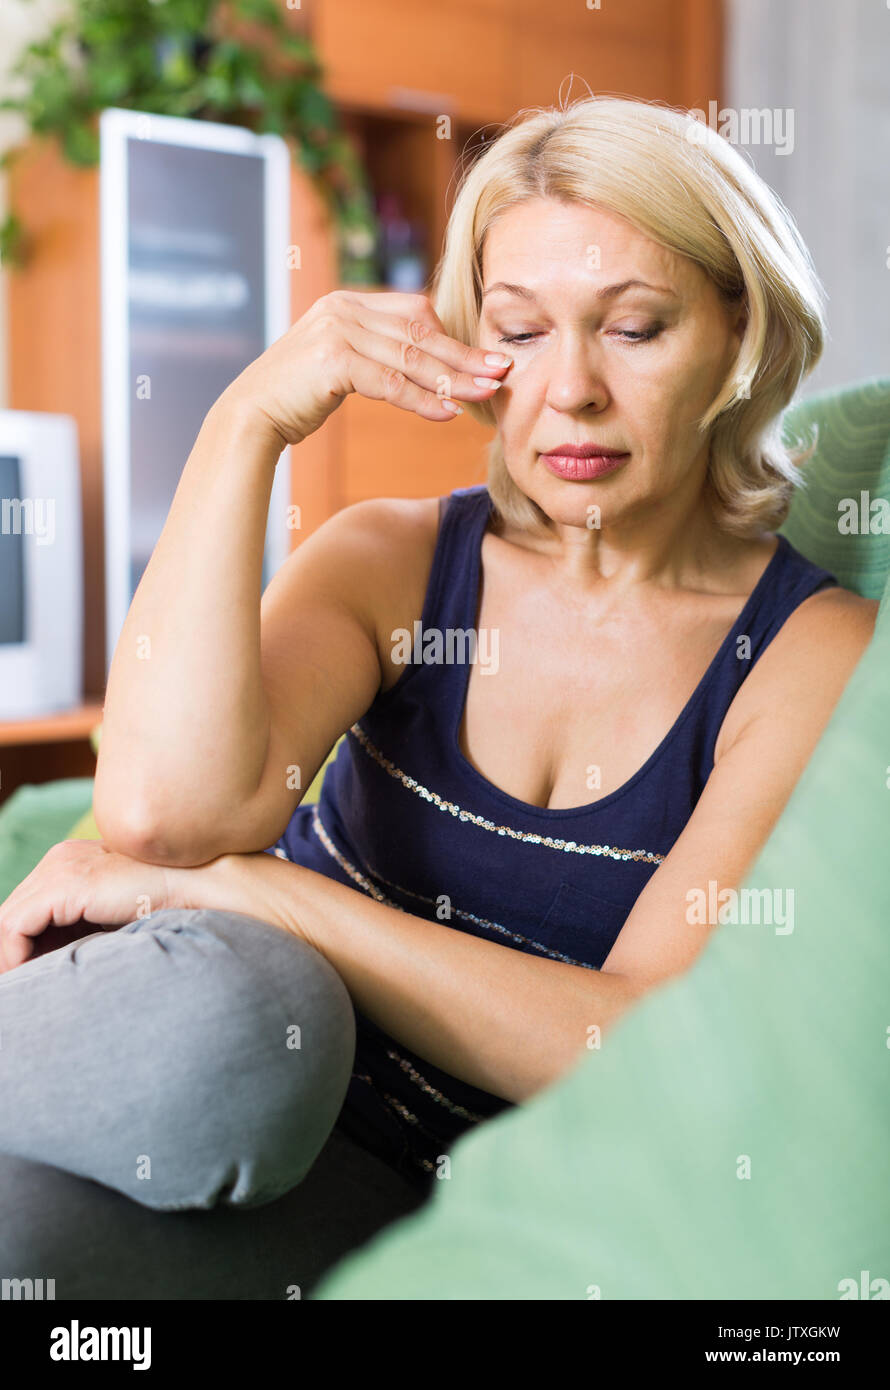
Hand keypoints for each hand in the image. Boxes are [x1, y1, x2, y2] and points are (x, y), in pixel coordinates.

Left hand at [0, 839, 173, 973]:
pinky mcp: (63, 885)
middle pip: (12, 912)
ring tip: (24, 985)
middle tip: (20, 985)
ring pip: (8, 920)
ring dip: (11, 957)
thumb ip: (83, 928)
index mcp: (71, 860)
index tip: (29, 975)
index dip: (21, 944)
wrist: (197, 887)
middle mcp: (59, 858)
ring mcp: (60, 867)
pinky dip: (15, 955)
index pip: (26, 906)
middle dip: (12, 952)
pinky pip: (15, 926)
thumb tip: (54, 961)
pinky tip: (30, 976)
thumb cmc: (166, 906)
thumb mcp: (112, 916)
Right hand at [218, 288, 513, 446]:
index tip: (485, 358)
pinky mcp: (333, 361)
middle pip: (419, 333)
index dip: (453, 337)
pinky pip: (391, 383)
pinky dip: (422, 399)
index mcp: (348, 301)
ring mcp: (337, 331)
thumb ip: (374, 351)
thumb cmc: (298, 396)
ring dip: (453, 378)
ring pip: (410, 357)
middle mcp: (343, 308)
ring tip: (486, 393)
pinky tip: (447, 412)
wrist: (251, 415)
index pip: (414, 312)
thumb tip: (423, 360)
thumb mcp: (340, 361)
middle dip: (464, 355)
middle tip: (501, 371)